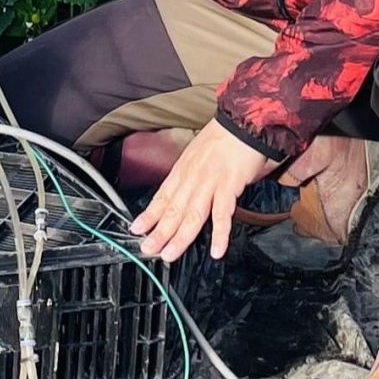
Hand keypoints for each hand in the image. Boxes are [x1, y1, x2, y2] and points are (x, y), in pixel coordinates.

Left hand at [130, 118, 273, 263]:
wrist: (242, 124)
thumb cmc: (221, 138)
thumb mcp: (195, 155)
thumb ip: (188, 175)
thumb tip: (180, 192)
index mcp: (182, 171)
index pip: (161, 197)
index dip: (149, 215)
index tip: (136, 229)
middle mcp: (191, 179)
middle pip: (172, 210)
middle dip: (159, 232)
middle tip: (148, 249)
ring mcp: (209, 184)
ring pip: (191, 216)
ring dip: (179, 238)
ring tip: (169, 255)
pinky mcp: (228, 187)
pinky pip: (222, 215)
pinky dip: (220, 234)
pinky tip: (216, 250)